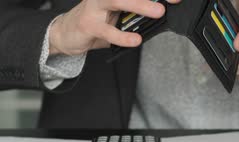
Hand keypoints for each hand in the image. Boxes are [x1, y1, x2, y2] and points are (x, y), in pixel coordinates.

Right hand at [49, 0, 180, 55]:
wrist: (67, 33)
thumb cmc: (98, 22)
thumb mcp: (121, 16)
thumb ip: (138, 14)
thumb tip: (162, 13)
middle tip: (172, 0)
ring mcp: (95, 6)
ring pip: (118, 1)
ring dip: (140, 6)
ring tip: (158, 13)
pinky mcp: (88, 24)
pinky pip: (108, 31)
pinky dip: (123, 36)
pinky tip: (136, 40)